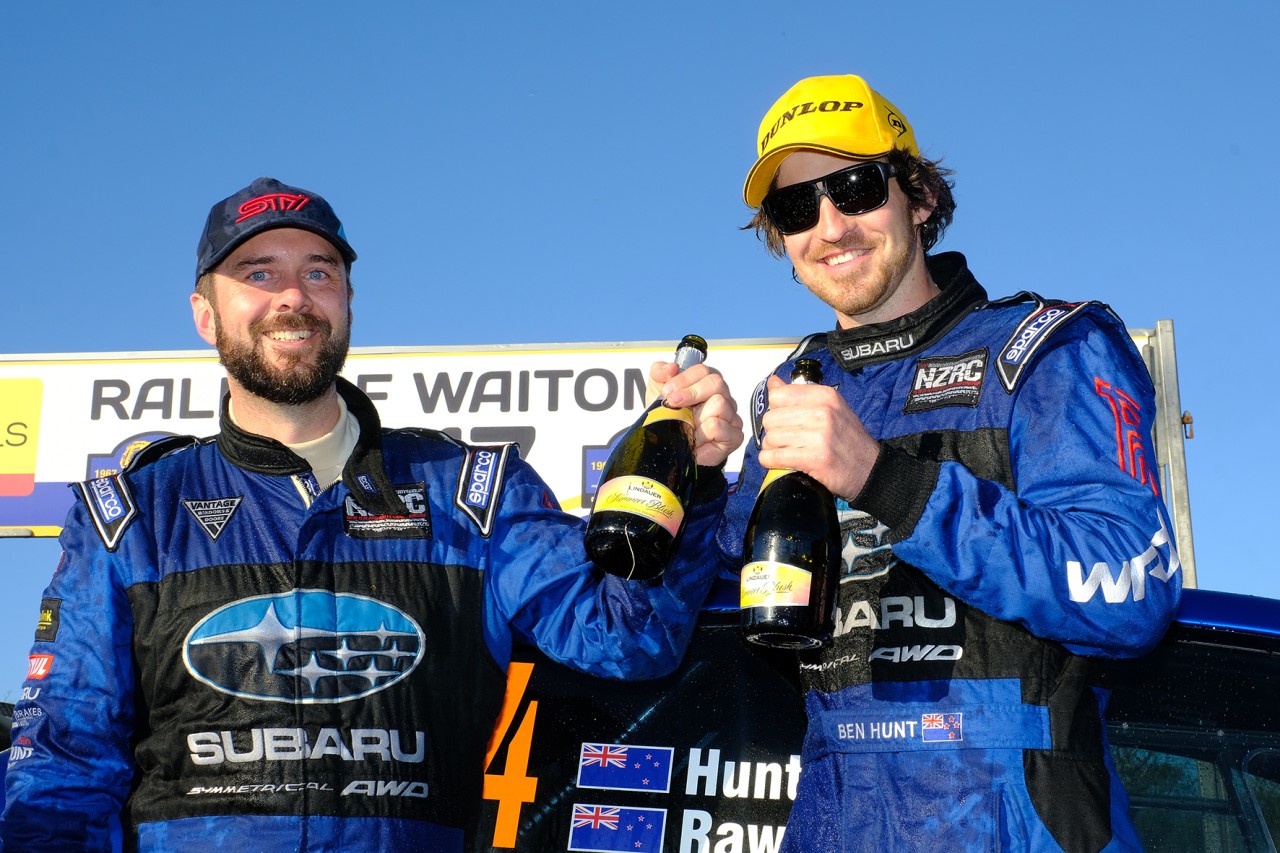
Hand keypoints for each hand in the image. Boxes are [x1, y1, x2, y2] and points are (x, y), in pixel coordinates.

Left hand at [648, 361, 743, 466]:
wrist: (673, 449)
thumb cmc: (670, 419)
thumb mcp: (657, 393)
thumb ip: (659, 373)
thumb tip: (671, 367)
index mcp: (706, 383)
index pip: (702, 371)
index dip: (684, 379)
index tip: (667, 391)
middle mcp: (722, 396)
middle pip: (716, 383)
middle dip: (691, 392)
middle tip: (674, 404)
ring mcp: (731, 415)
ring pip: (718, 404)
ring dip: (695, 417)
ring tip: (686, 427)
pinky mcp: (734, 435)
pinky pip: (718, 427)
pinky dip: (701, 434)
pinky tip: (695, 440)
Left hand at [756, 373, 879, 498]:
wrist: (870, 468)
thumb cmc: (848, 439)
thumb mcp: (830, 408)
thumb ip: (800, 395)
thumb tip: (773, 383)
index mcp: (825, 396)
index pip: (779, 395)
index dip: (776, 409)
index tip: (784, 420)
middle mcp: (823, 412)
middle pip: (771, 418)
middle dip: (772, 431)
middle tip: (783, 440)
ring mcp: (820, 436)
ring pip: (771, 438)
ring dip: (771, 448)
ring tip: (783, 451)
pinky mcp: (816, 459)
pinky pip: (775, 457)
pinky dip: (771, 461)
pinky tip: (778, 462)